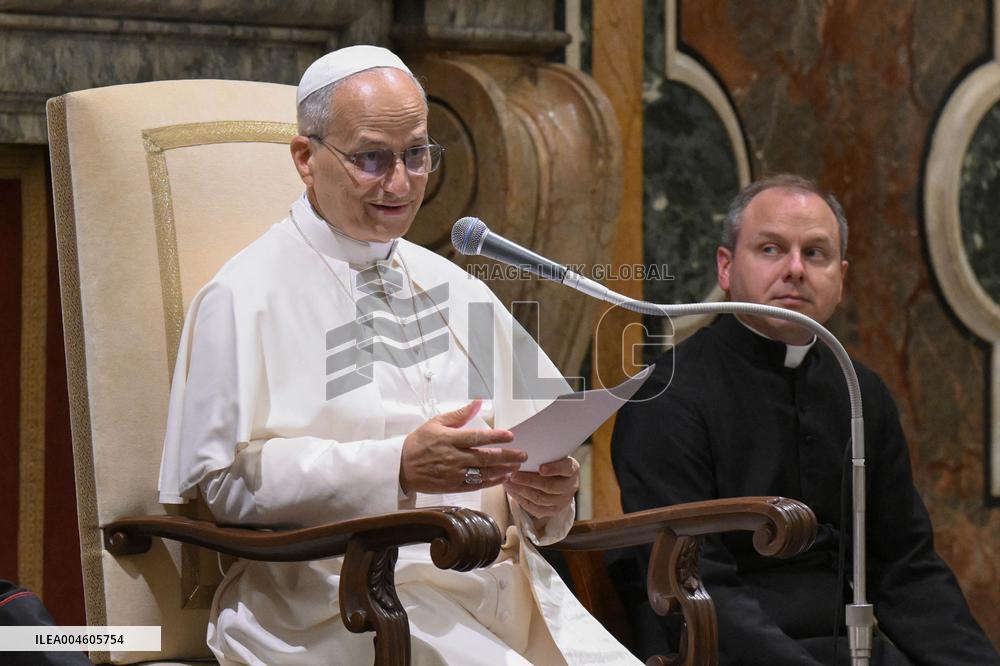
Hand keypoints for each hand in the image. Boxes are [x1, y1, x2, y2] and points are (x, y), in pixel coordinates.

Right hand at [399, 400, 526, 494]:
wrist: (401, 466)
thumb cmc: (419, 442)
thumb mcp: (436, 422)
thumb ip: (459, 414)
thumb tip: (478, 401)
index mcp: (449, 439)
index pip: (476, 437)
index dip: (495, 437)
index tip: (511, 436)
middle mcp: (452, 457)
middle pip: (484, 457)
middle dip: (506, 456)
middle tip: (522, 455)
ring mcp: (453, 473)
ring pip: (483, 473)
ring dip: (502, 470)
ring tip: (516, 467)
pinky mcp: (452, 486)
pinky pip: (475, 485)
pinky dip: (491, 482)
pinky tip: (502, 478)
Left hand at [503, 456, 579, 517]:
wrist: (558, 481)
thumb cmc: (551, 463)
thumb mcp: (551, 456)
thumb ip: (542, 454)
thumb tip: (521, 451)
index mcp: (572, 469)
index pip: (566, 468)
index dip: (554, 469)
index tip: (541, 468)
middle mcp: (570, 486)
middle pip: (550, 486)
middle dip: (529, 481)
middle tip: (513, 474)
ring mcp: (562, 501)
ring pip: (540, 499)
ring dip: (521, 490)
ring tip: (508, 482)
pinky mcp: (552, 511)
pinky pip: (534, 508)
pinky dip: (520, 499)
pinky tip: (511, 490)